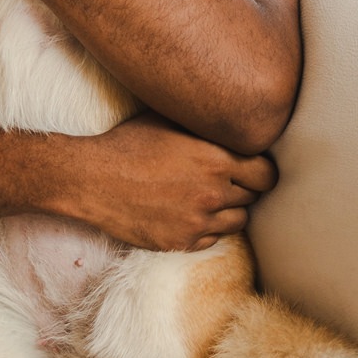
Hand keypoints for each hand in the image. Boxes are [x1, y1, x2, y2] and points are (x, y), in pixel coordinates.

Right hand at [58, 112, 277, 252]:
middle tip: (224, 181)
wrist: (90, 179)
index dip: (261, 171)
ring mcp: (199, 221)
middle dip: (242, 188)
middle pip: (253, 197)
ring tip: (207, 198)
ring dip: (228, 210)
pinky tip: (188, 213)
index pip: (266, 173)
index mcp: (215, 159)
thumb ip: (200, 123)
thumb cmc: (125, 144)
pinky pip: (212, 239)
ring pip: (237, 221)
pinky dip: (206, 228)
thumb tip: (222, 116)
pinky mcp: (182, 242)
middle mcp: (213, 193)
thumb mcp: (164, 120)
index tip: (251, 169)